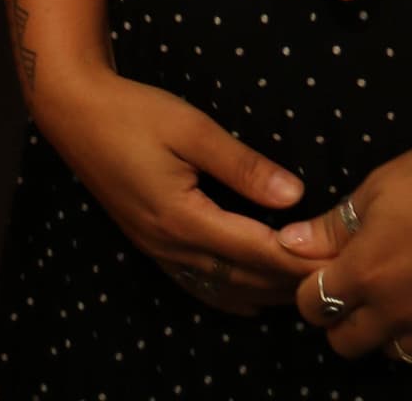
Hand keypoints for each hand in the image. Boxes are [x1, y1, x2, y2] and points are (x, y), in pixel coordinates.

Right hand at [34, 64, 308, 315]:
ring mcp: (160, 250)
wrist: (73, 113)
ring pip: (224, 288)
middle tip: (335, 278)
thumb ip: (242, 164)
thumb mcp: (190, 127)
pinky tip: (252, 299)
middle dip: (291, 280)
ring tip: (307, 288)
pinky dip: (233, 296)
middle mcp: (173, 245)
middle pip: (245, 278)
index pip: (257, 250)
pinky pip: (200, 285)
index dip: (299, 259)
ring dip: (267, 291)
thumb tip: (295, 196)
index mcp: (185, 218)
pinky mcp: (152, 245)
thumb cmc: (133, 112)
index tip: (337, 260)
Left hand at [275, 130, 411, 362]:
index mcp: (365, 274)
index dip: (309, 289)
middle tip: (356, 285)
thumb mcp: (377, 189)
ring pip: (393, 353)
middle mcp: (396, 313)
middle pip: (345, 344)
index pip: (312, 306)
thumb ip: (331, 226)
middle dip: (341, 318)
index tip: (321, 271)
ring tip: (398, 291)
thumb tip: (289, 243)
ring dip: (386, 329)